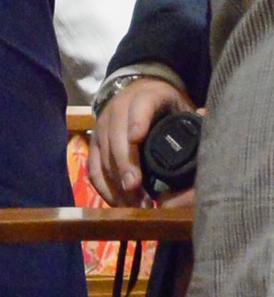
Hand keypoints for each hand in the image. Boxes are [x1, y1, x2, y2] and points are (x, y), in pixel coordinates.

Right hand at [90, 72, 187, 206]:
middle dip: (125, 165)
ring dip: (116, 183)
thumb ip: (191, 119)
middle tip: (134, 189)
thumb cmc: (165, 105)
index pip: (140, 107)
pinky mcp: (92, 143)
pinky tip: (118, 203)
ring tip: (133, 204)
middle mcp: (118, 109)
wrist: (138, 91)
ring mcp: (102, 127)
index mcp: (146, 97)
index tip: (137, 139)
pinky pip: (93, 168)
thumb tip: (204, 123)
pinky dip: (103, 187)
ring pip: (103, 157)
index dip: (138, 122)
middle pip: (117, 139)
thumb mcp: (180, 105)